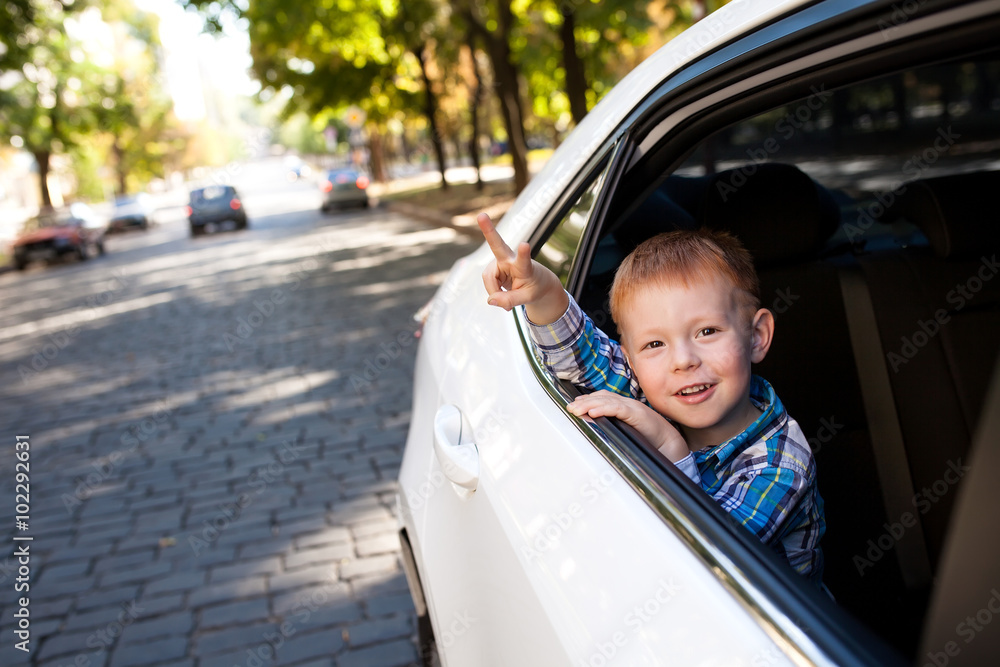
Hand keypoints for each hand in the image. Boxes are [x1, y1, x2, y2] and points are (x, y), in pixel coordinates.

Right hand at [478, 213, 567, 323]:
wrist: (536, 283)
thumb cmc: (535, 287)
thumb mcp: (527, 298)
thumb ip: (510, 301)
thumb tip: (490, 300)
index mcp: (525, 266)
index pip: (524, 260)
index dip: (523, 253)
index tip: (524, 244)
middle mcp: (510, 260)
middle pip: (497, 246)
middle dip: (488, 230)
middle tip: (481, 216)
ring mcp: (500, 262)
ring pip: (488, 279)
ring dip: (495, 292)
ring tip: (507, 303)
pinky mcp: (492, 268)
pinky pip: (487, 283)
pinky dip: (494, 293)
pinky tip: (502, 294)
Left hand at [567, 390, 688, 461]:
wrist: (669, 444)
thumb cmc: (648, 439)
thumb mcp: (625, 431)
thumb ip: (611, 427)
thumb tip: (593, 427)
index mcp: (624, 407)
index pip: (603, 397)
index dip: (588, 400)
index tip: (575, 405)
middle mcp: (628, 404)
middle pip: (602, 397)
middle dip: (584, 402)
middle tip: (570, 408)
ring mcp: (633, 407)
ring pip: (607, 401)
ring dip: (589, 405)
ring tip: (576, 410)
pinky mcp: (637, 414)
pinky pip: (618, 409)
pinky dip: (604, 409)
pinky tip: (593, 413)